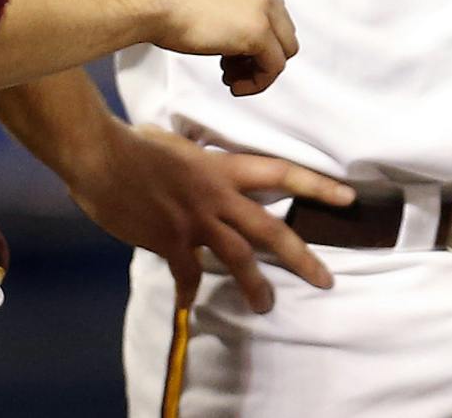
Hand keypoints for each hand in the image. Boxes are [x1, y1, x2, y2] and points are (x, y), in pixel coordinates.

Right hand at [64, 121, 354, 311]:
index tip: (348, 198)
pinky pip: (187, 273)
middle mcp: (219, 195)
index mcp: (226, 167)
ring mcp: (196, 220)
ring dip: (255, 285)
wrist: (103, 158)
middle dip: (301, 257)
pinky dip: (189, 291)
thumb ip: (201, 159)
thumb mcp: (182, 145)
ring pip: (238, 257)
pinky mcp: (169, 239)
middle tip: (326, 279)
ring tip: (266, 305)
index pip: (283, 174)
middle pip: (271, 229)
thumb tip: (198, 155)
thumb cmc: (138, 144)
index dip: (318, 186)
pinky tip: (189, 306)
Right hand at [146, 0, 298, 95]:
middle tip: (231, 69)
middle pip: (282, 29)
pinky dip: (259, 81)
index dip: (253, 36)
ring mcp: (264, 8)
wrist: (150, 2)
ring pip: (284, 48)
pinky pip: (274, 65)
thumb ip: (223, 5)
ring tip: (231, 79)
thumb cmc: (160, 1)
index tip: (229, 52)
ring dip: (259, 68)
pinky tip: (236, 87)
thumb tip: (227, 28)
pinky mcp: (259, 32)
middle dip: (259, 53)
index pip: (268, 10)